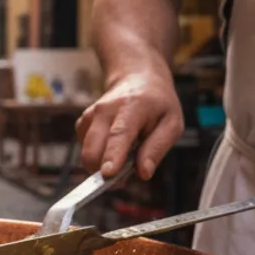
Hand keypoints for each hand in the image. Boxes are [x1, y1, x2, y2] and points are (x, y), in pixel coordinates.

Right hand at [77, 65, 183, 179]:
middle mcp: (106, 110)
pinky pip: (85, 150)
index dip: (112, 156)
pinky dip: (97, 156)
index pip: (119, 134)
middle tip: (125, 176)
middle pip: (94, 149)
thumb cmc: (157, 104)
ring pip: (87, 153)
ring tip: (123, 157)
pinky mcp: (83, 123)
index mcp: (132, 107)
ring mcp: (91, 115)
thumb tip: (143, 173)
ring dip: (102, 165)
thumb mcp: (172, 124)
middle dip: (104, 171)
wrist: (137, 78)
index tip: (108, 174)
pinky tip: (112, 147)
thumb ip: (157, 149)